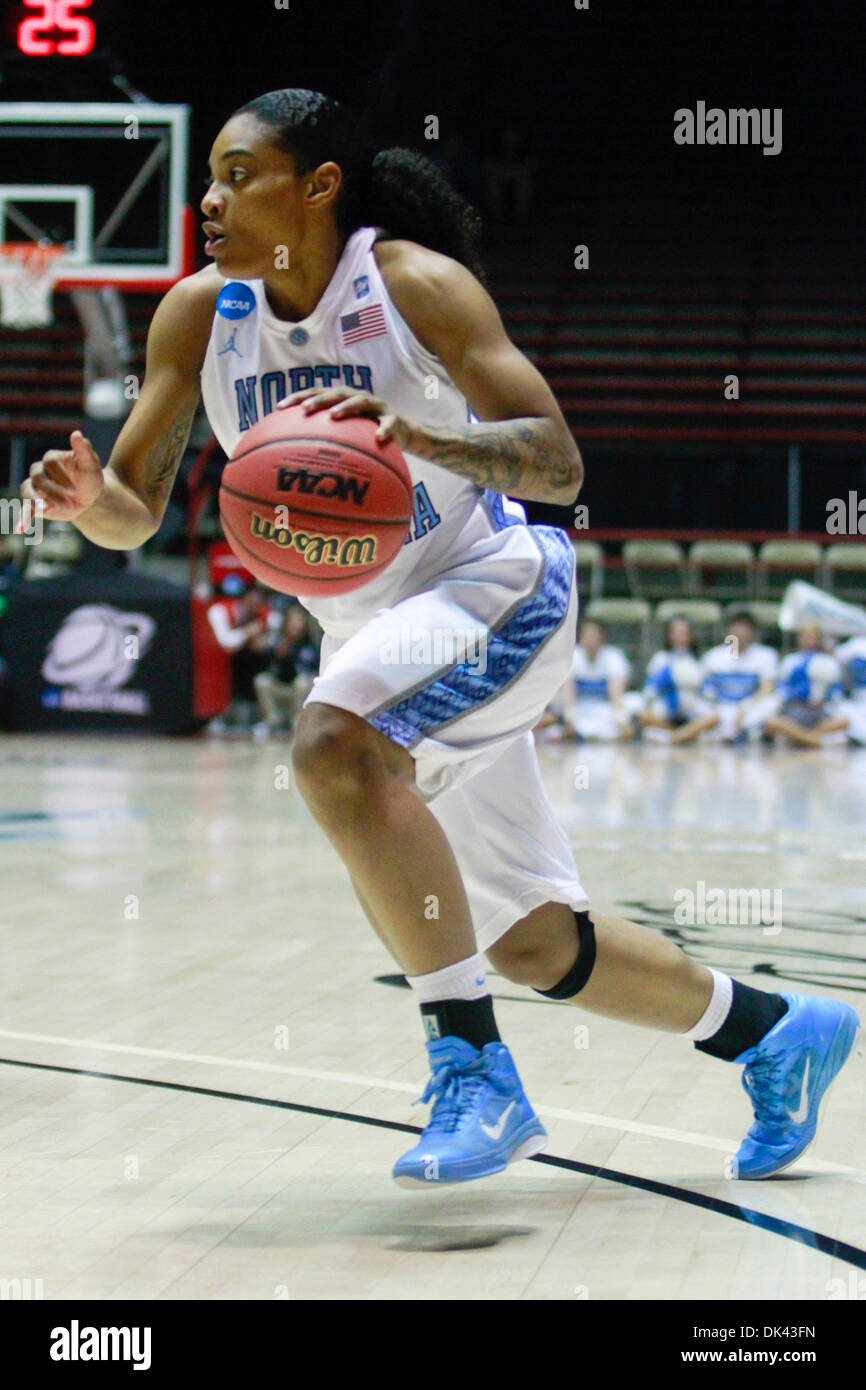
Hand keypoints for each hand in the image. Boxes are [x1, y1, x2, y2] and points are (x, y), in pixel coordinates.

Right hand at [19, 431, 104, 528]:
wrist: (89, 498)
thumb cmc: (90, 478)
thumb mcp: (91, 465)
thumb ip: (84, 450)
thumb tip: (76, 433)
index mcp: (52, 458)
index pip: (49, 462)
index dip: (60, 475)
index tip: (74, 489)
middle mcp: (40, 471)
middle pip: (38, 478)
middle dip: (52, 491)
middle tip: (69, 504)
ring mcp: (36, 488)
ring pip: (27, 491)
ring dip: (35, 501)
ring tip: (45, 510)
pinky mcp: (36, 503)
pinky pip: (26, 509)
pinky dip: (23, 519)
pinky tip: (21, 529)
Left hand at [277, 387, 416, 451]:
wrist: (403, 435)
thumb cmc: (368, 435)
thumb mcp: (347, 434)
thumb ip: (326, 435)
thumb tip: (295, 451)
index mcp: (344, 400)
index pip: (317, 393)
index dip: (298, 397)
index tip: (279, 407)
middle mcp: (359, 399)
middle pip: (336, 393)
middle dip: (320, 399)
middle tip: (304, 409)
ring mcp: (378, 407)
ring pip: (362, 401)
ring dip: (347, 406)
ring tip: (334, 415)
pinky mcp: (394, 420)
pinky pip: (389, 424)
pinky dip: (384, 429)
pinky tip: (378, 438)